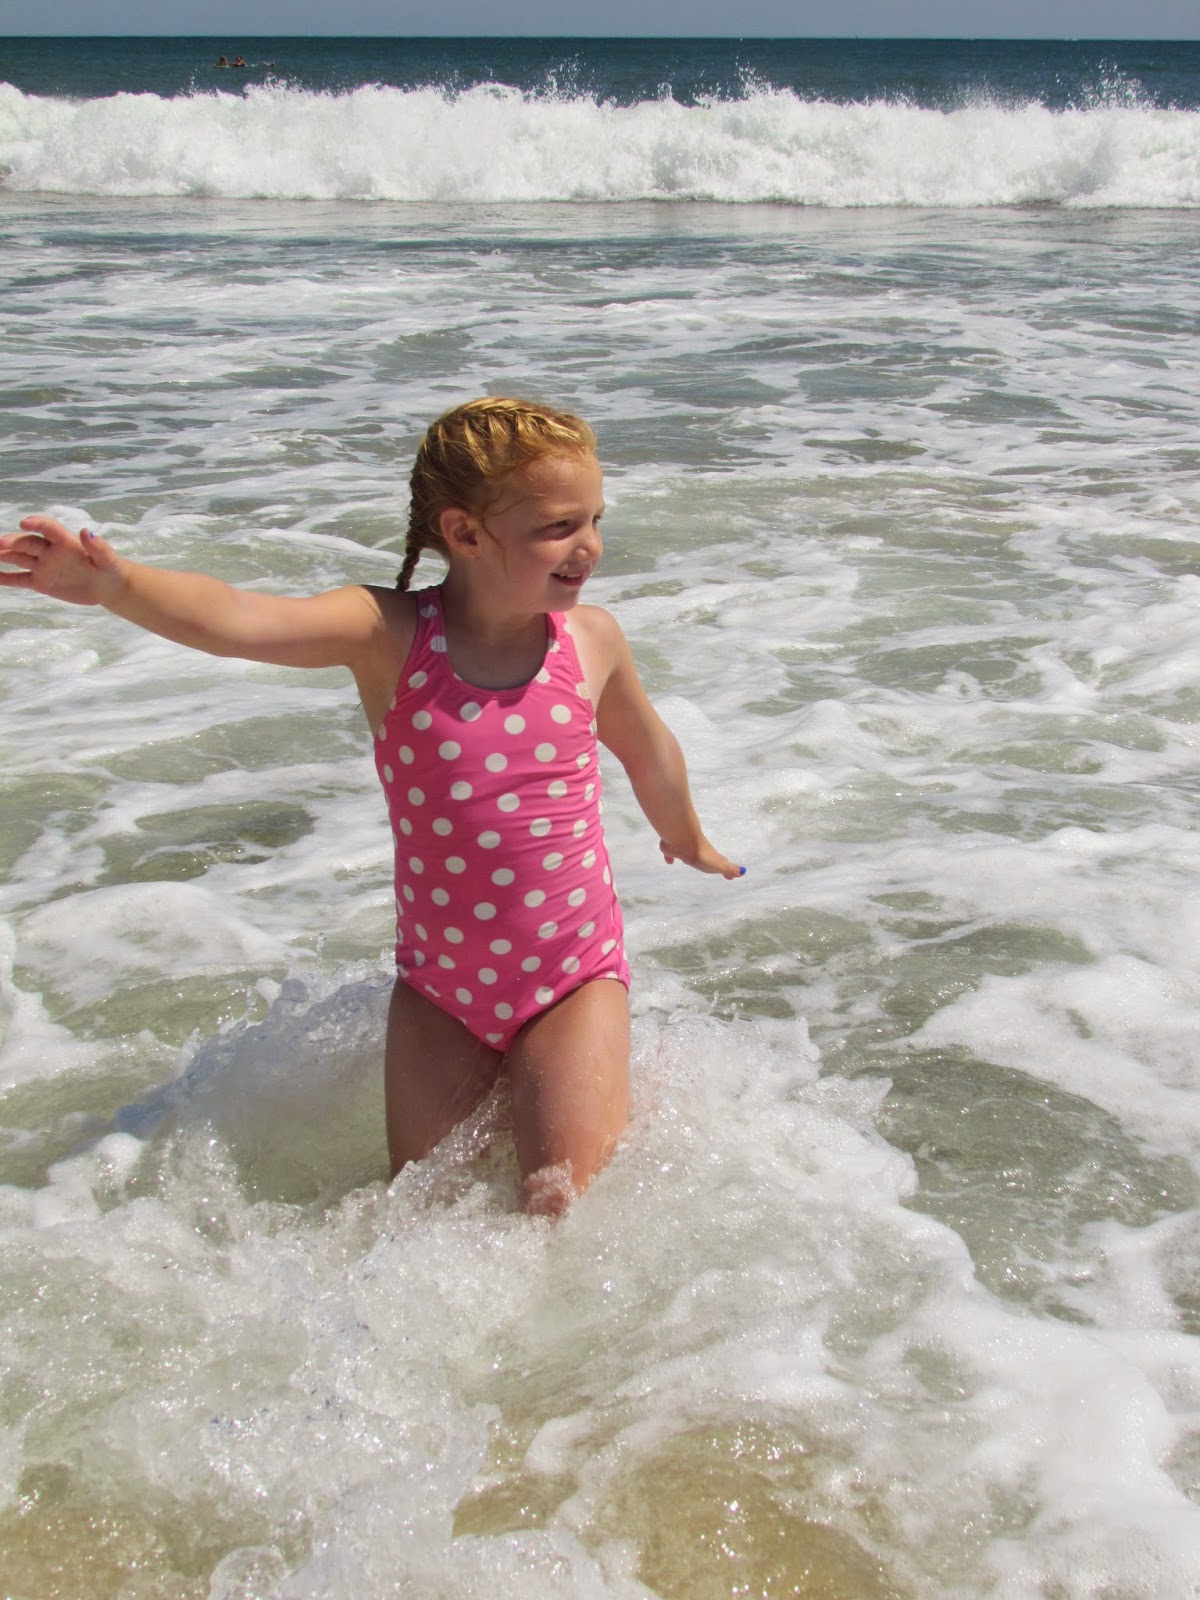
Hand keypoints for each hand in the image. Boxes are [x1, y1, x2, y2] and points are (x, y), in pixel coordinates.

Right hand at [0, 516, 122, 606]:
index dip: (37, 523)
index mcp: (65, 541)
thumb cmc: (108, 568)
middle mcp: (49, 550)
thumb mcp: (107, 560)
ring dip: (3, 556)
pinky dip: (5, 578)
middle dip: (13, 542)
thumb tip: (86, 532)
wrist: (106, 586)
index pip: (49, 528)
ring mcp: (43, 565)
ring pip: (18, 559)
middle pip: (28, 543)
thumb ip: (98, 547)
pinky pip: (19, 579)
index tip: (24, 523)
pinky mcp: (40, 581)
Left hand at [659, 835, 744, 878]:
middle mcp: (699, 851)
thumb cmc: (701, 854)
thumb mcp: (719, 864)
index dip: (726, 869)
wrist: (682, 840)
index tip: (730, 876)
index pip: (720, 863)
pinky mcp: (673, 847)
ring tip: (692, 862)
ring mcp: (686, 848)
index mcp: (710, 856)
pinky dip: (672, 857)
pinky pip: (673, 853)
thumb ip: (729, 868)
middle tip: (712, 868)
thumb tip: (743, 872)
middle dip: (710, 863)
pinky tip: (670, 862)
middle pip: (706, 858)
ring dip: (692, 858)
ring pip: (690, 854)